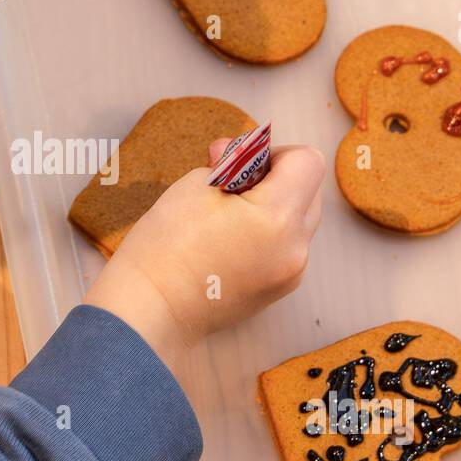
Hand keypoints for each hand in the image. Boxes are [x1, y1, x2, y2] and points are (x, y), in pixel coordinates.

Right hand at [84, 141, 324, 364]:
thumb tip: (245, 158)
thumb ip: (232, 164)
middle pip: (310, 190)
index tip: (243, 164)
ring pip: (300, 220)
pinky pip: (287, 247)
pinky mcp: (278, 289)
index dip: (275, 152)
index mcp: (278, 217)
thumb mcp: (195, 185)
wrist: (150, 308)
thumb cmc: (165, 247)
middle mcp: (296, 248)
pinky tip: (230, 240)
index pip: (308, 161)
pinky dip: (268, 234)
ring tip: (227, 214)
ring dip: (273, 206)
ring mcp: (290, 274)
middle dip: (275, 177)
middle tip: (230, 183)